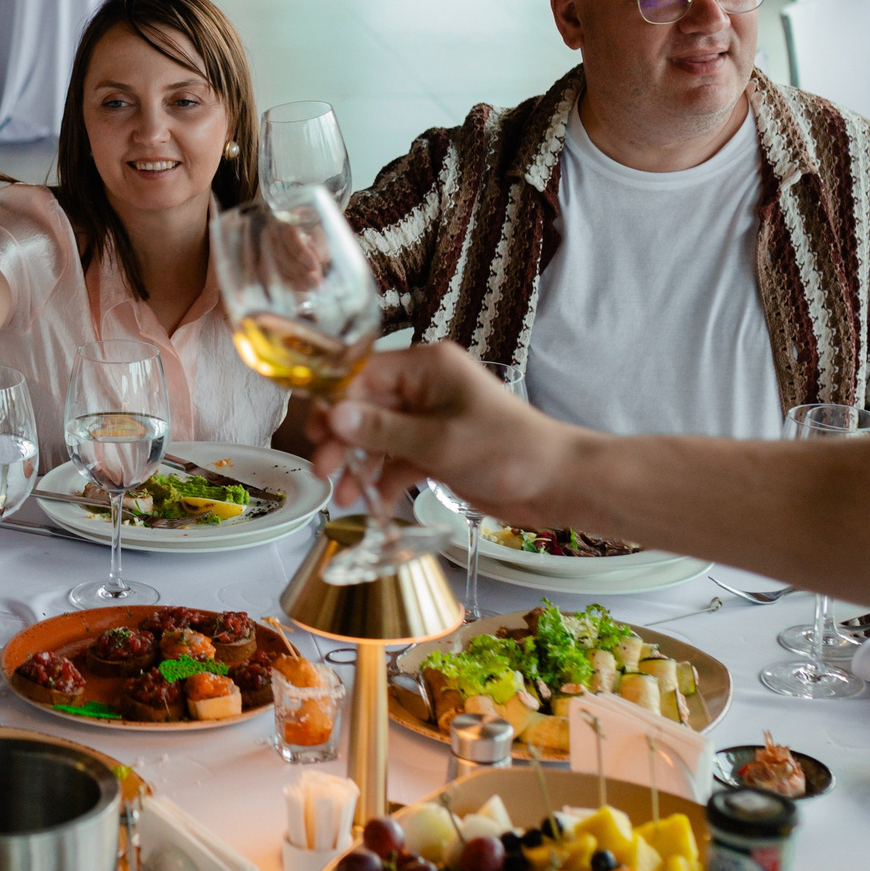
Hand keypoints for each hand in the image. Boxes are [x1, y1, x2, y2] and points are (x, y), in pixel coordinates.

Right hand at [307, 343, 579, 521]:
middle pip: (365, 407)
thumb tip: (333, 415)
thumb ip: (382, 430)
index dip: (334, 401)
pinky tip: (369, 503)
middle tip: (323, 471)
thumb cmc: (508, 451)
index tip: (312, 431)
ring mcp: (429, 419)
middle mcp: (425, 387)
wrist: (557, 484)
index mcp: (428, 367)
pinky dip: (382, 479)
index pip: (363, 373)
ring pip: (377, 436)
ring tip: (343, 496)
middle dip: (342, 439)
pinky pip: (396, 459)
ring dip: (358, 464)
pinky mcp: (435, 449)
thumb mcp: (439, 442)